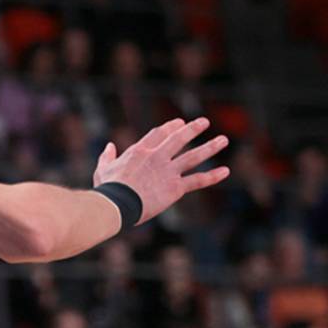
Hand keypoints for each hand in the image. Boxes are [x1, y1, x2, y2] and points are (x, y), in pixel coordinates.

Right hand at [93, 117, 230, 223]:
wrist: (117, 204)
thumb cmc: (107, 189)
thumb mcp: (102, 170)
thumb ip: (107, 157)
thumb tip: (109, 146)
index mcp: (139, 151)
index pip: (158, 134)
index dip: (169, 128)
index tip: (178, 123)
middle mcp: (157, 157)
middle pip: (179, 138)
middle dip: (192, 129)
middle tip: (204, 122)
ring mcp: (168, 171)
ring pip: (194, 156)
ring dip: (210, 147)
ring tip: (224, 140)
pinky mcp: (175, 188)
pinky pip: (198, 180)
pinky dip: (212, 176)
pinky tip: (225, 171)